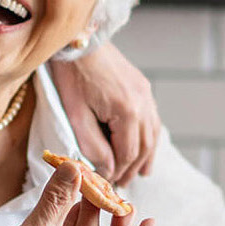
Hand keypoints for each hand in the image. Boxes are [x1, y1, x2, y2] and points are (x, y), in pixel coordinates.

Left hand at [52, 43, 160, 185]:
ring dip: (146, 155)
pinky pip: (152, 118)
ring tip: (140, 173)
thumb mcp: (76, 116)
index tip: (106, 184)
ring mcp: (146, 94)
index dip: (118, 172)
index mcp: (127, 112)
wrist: (79, 40)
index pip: (127, 154)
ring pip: (152, 134)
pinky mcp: (142, 86)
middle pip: (144, 147)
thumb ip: (93, 146)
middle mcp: (143, 104)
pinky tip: (146, 147)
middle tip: (122, 184)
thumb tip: (108, 168)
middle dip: (133, 168)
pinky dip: (150, 137)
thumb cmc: (72, 77)